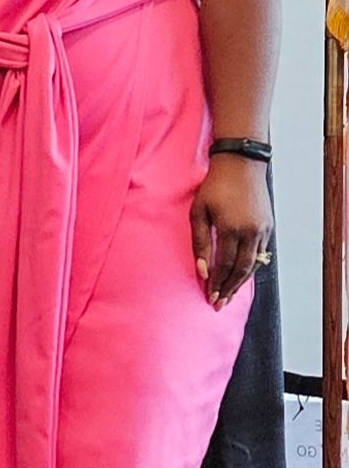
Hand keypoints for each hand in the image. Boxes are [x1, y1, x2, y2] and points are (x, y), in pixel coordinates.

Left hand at [190, 155, 271, 308]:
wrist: (241, 165)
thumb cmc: (214, 186)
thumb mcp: (198, 212)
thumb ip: (199, 242)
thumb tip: (202, 270)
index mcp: (231, 229)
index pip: (224, 265)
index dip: (217, 283)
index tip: (210, 297)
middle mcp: (251, 232)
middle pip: (241, 270)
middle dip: (230, 288)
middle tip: (220, 303)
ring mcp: (263, 230)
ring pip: (253, 264)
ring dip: (241, 281)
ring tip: (230, 294)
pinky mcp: (269, 226)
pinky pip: (261, 253)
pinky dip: (251, 267)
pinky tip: (241, 275)